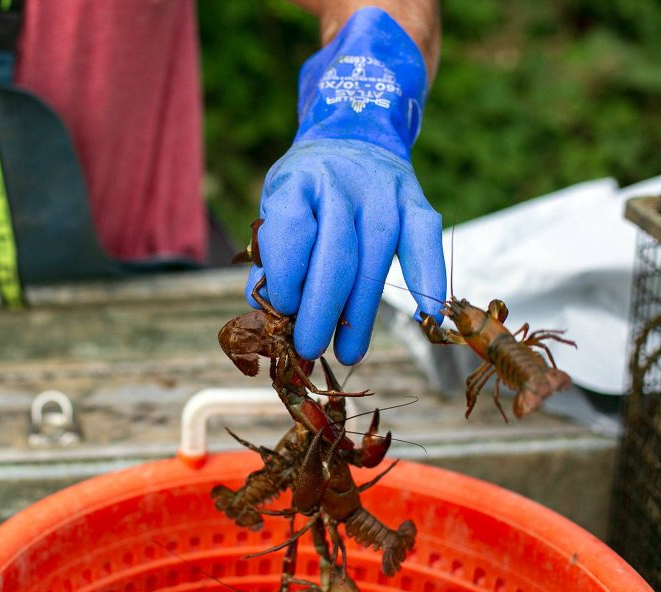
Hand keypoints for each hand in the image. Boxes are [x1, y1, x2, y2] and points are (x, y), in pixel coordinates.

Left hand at [247, 7, 445, 364]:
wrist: (352, 137)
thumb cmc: (306, 189)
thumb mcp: (275, 209)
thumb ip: (269, 257)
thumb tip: (263, 308)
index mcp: (297, 182)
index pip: (290, 233)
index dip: (286, 278)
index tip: (282, 312)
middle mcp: (340, 184)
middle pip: (334, 257)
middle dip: (320, 311)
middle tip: (308, 349)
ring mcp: (382, 192)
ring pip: (373, 261)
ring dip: (360, 315)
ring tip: (347, 353)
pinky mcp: (414, 201)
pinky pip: (422, 242)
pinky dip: (427, 277)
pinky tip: (427, 316)